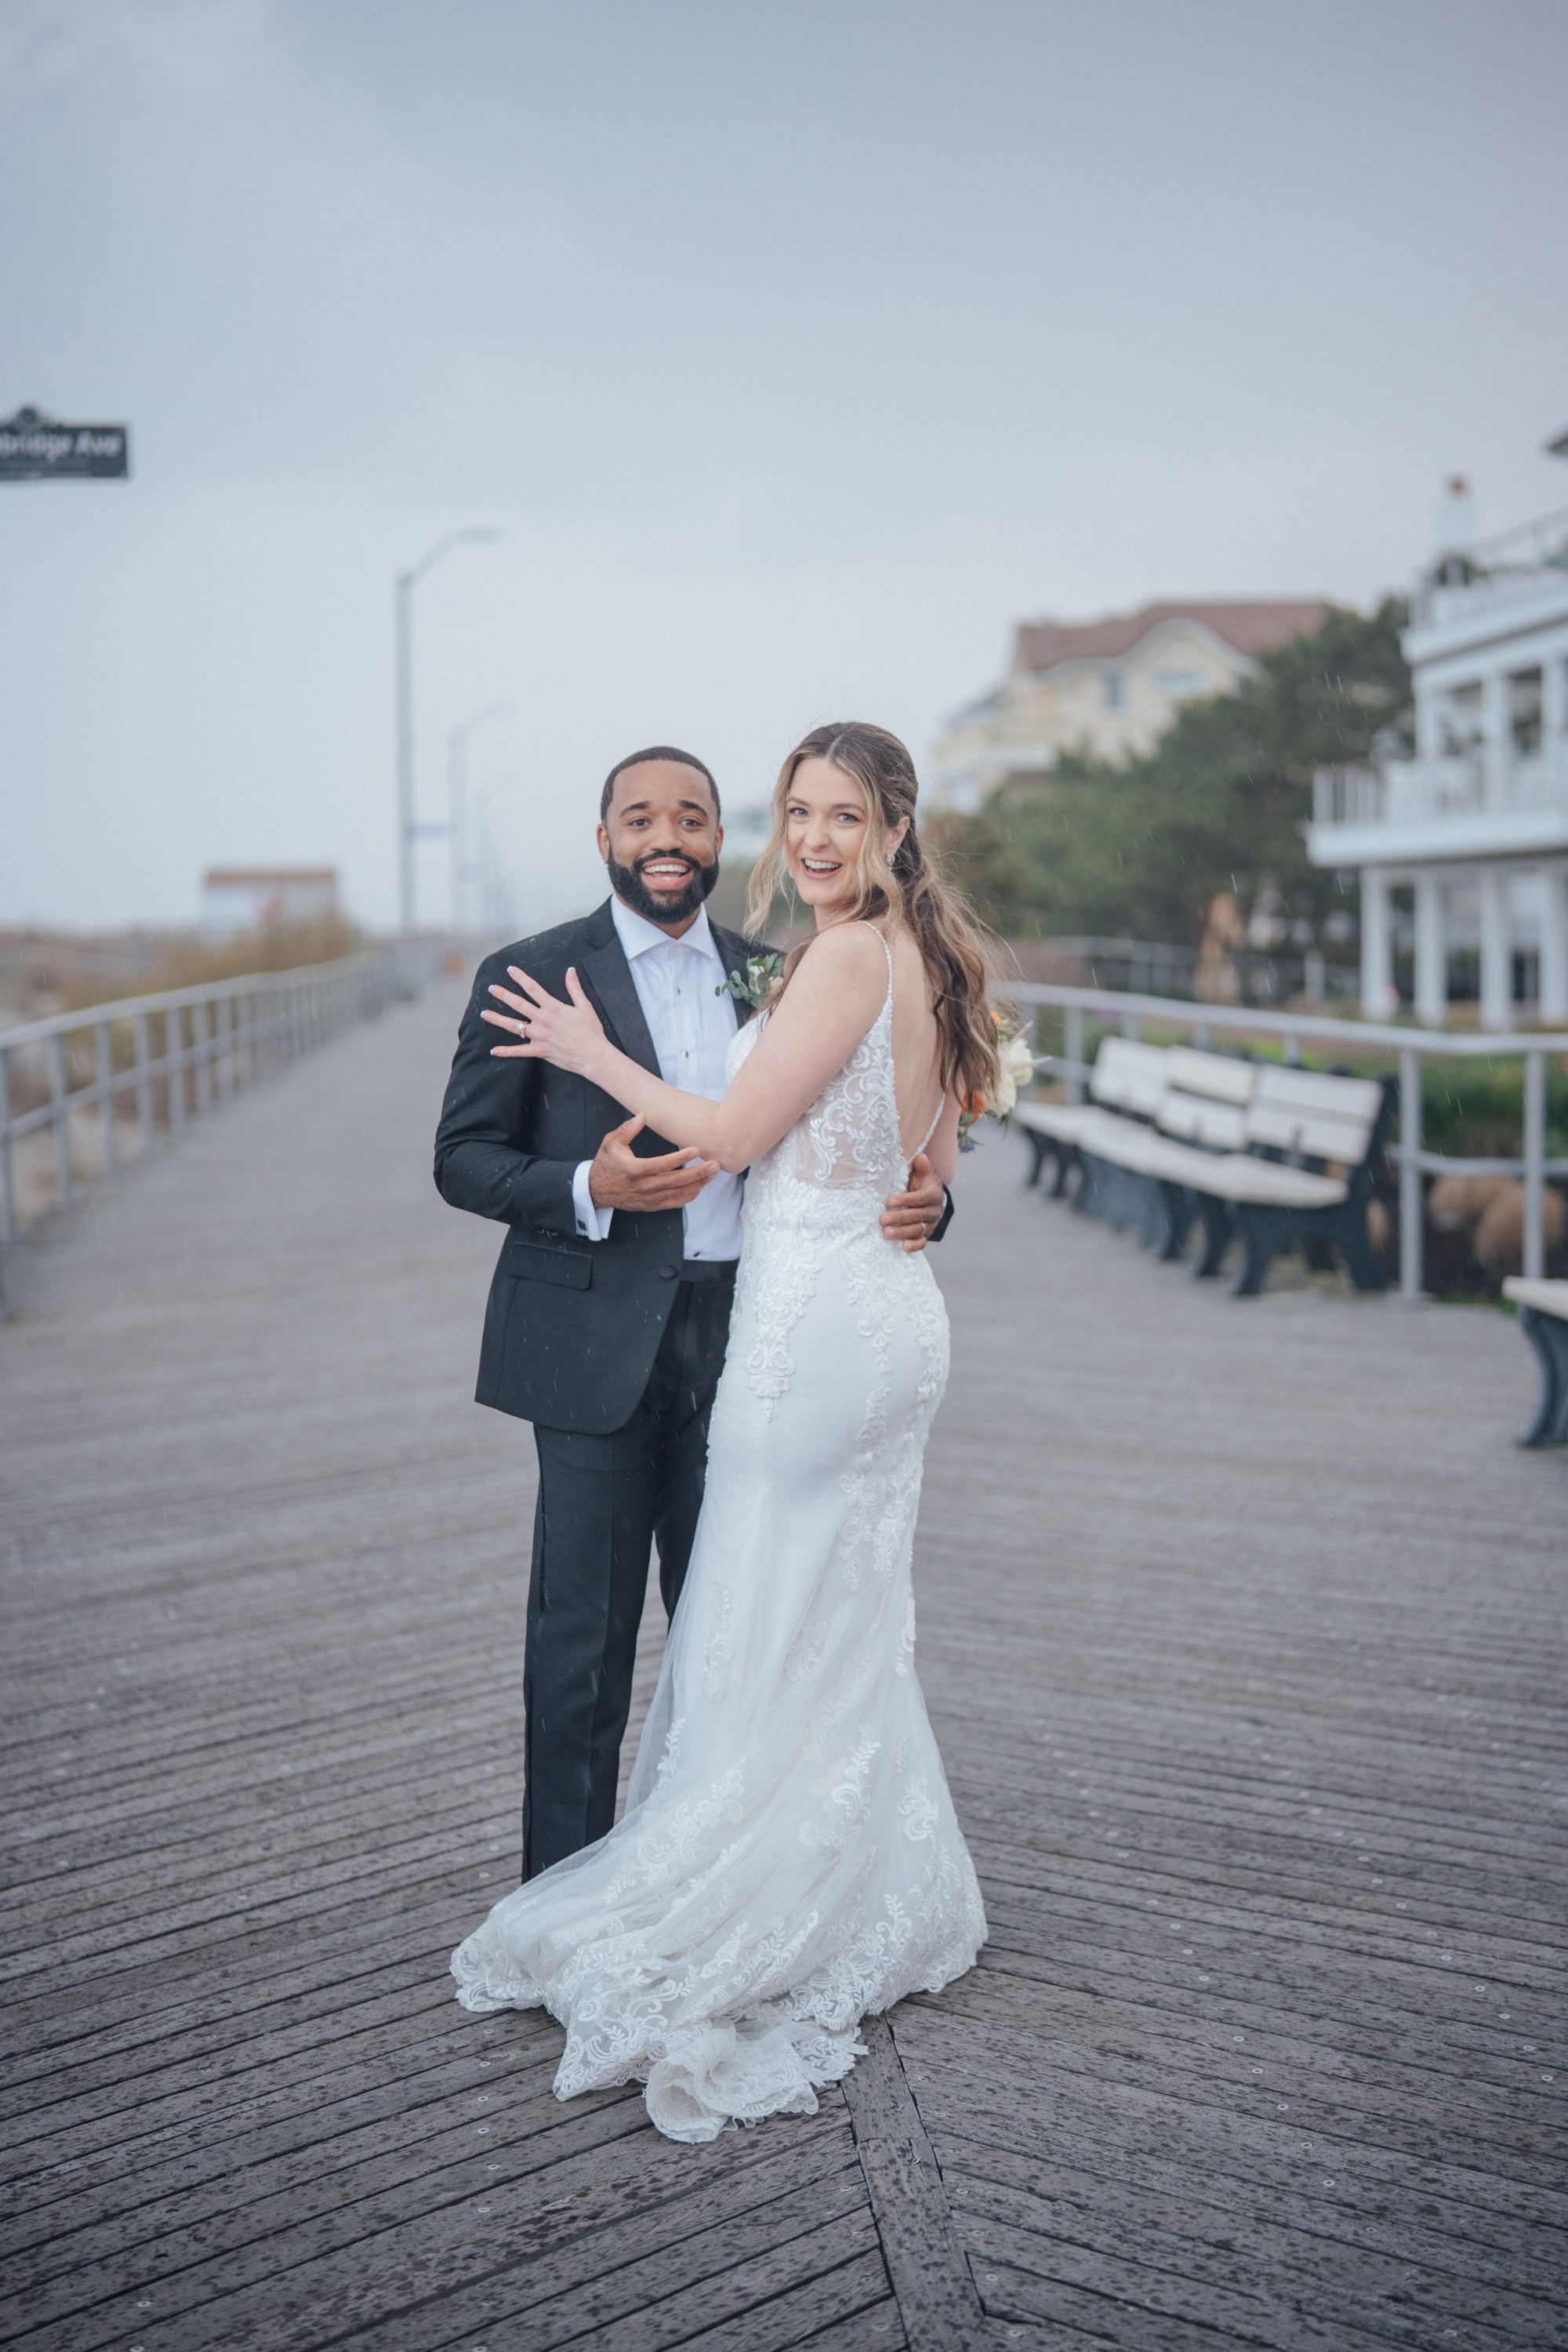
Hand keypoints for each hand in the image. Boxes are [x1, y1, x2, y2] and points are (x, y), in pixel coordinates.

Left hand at [483, 966, 609, 1079]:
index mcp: (553, 1008)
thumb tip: (570, 970)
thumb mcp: (585, 1006)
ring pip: (514, 1026)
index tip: (510, 970)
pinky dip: (506, 1052)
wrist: (593, 1055)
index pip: (533, 988)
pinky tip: (494, 1050)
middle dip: (503, 995)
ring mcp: (539, 1036)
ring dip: (498, 1019)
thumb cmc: (591, 1031)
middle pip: (518, 1005)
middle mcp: (542, 1020)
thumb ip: (574, 988)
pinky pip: (519, 1051)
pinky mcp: (539, 1050)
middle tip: (491, 988)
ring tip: (484, 1014)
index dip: (520, 978)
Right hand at [588, 1115, 719, 1212]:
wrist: (596, 1190)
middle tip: (714, 1164)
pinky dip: (689, 1196)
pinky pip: (674, 1203)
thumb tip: (643, 1115)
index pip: (662, 1164)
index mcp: (634, 1170)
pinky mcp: (651, 1206)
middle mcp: (643, 1186)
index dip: (681, 1157)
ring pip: (678, 1193)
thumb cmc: (606, 1164)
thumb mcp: (611, 1143)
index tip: (697, 1149)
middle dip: (698, 1173)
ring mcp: (648, 1198)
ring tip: (713, 1174)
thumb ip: (627, 1129)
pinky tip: (700, 1187)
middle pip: (676, 1181)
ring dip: (698, 1184)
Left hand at [881, 1151, 945, 1254]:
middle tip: (883, 1219)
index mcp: (934, 1194)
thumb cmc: (921, 1181)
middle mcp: (935, 1211)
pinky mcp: (926, 1234)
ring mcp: (930, 1224)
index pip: (921, 1198)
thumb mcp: (923, 1171)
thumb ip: (922, 1165)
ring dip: (902, 1232)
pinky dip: (915, 1246)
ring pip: (918, 1230)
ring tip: (886, 1233)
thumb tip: (921, 1158)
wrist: (929, 1195)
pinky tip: (903, 1247)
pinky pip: (922, 1242)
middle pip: (918, 1216)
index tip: (890, 1201)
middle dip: (900, 1218)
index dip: (906, 1200)